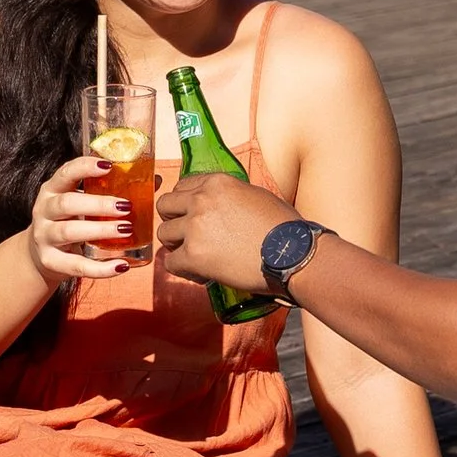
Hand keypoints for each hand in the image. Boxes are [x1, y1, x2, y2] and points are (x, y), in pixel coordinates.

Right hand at [28, 152, 143, 282]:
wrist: (40, 255)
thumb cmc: (70, 221)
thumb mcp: (82, 202)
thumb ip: (110, 191)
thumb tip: (154, 180)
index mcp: (53, 189)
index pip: (65, 173)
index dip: (84, 167)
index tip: (108, 165)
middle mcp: (44, 210)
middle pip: (67, 203)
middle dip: (98, 204)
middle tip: (126, 207)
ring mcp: (44, 236)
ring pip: (69, 232)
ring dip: (100, 231)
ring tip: (126, 230)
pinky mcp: (50, 261)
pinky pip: (77, 266)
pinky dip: (100, 269)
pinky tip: (121, 266)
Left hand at [157, 170, 290, 290]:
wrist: (292, 254)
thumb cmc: (283, 228)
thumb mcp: (256, 196)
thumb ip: (232, 196)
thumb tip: (224, 208)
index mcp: (217, 183)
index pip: (182, 187)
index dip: (184, 205)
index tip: (193, 218)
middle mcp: (201, 199)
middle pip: (165, 206)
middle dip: (173, 221)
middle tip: (187, 237)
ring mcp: (195, 226)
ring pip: (164, 234)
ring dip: (176, 246)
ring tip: (195, 257)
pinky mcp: (194, 255)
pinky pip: (171, 262)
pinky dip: (182, 269)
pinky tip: (200, 273)